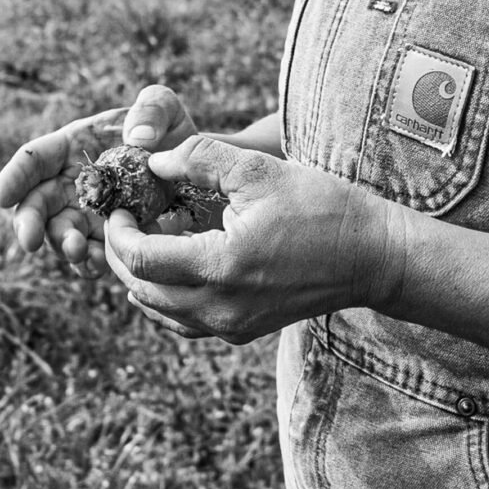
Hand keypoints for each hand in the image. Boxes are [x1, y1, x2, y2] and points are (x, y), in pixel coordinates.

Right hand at [0, 85, 199, 277]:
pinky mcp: (105, 241)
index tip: (2, 197)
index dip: (14, 176)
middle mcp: (71, 184)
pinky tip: (98, 266)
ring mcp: (86, 216)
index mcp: (71, 147)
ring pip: (59, 235)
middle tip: (30, 241)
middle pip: (36, 204)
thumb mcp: (165, 110)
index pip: (34, 159)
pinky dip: (90, 263)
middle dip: (28, 223)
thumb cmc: (171, 135)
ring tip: (78, 251)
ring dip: (62, 246)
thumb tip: (138, 138)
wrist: (194, 176)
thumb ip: (153, 108)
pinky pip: (90, 257)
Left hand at [104, 136, 404, 342]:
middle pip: (142, 290)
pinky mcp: (243, 331)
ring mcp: (231, 326)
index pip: (140, 259)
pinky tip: (168, 271)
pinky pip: (185, 322)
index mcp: (221, 266)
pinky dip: (166, 297)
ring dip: (141, 277)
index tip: (117, 205)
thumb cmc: (321, 207)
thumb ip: (200, 158)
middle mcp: (220, 307)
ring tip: (142, 238)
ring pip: (160, 311)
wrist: (372, 256)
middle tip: (120, 220)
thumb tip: (153, 162)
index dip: (117, 231)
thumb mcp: (259, 170)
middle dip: (121, 254)